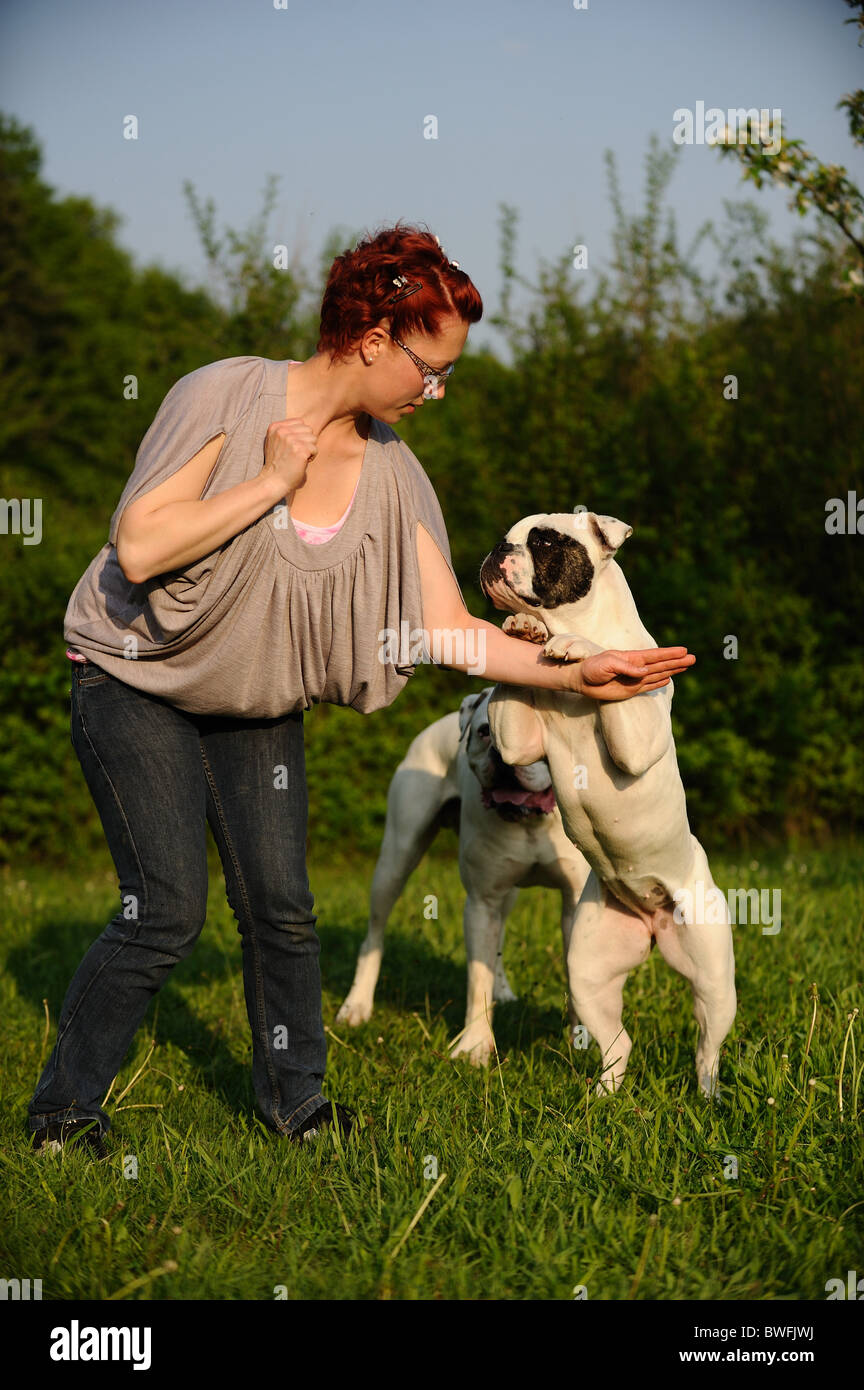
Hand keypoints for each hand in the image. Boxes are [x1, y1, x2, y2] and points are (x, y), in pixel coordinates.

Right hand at [261, 418, 318, 496]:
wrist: (273, 481)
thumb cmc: (277, 464)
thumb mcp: (275, 442)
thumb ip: (286, 431)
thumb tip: (305, 425)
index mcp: (275, 427)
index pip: (300, 422)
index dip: (300, 435)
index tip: (292, 447)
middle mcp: (282, 431)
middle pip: (308, 429)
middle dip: (306, 441)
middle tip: (296, 454)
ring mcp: (290, 439)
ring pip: (313, 438)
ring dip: (309, 449)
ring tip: (298, 458)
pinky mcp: (300, 449)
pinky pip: (315, 449)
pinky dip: (311, 458)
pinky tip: (301, 463)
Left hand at [566, 645, 695, 700]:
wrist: (581, 680)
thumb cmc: (592, 668)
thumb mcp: (607, 663)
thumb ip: (626, 668)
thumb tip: (644, 673)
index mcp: (632, 658)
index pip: (655, 656)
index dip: (669, 653)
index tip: (684, 650)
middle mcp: (636, 668)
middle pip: (661, 665)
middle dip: (677, 662)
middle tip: (693, 658)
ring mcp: (635, 679)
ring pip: (658, 675)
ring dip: (672, 671)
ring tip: (687, 666)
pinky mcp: (631, 690)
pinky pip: (649, 687)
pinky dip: (659, 684)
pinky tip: (669, 680)